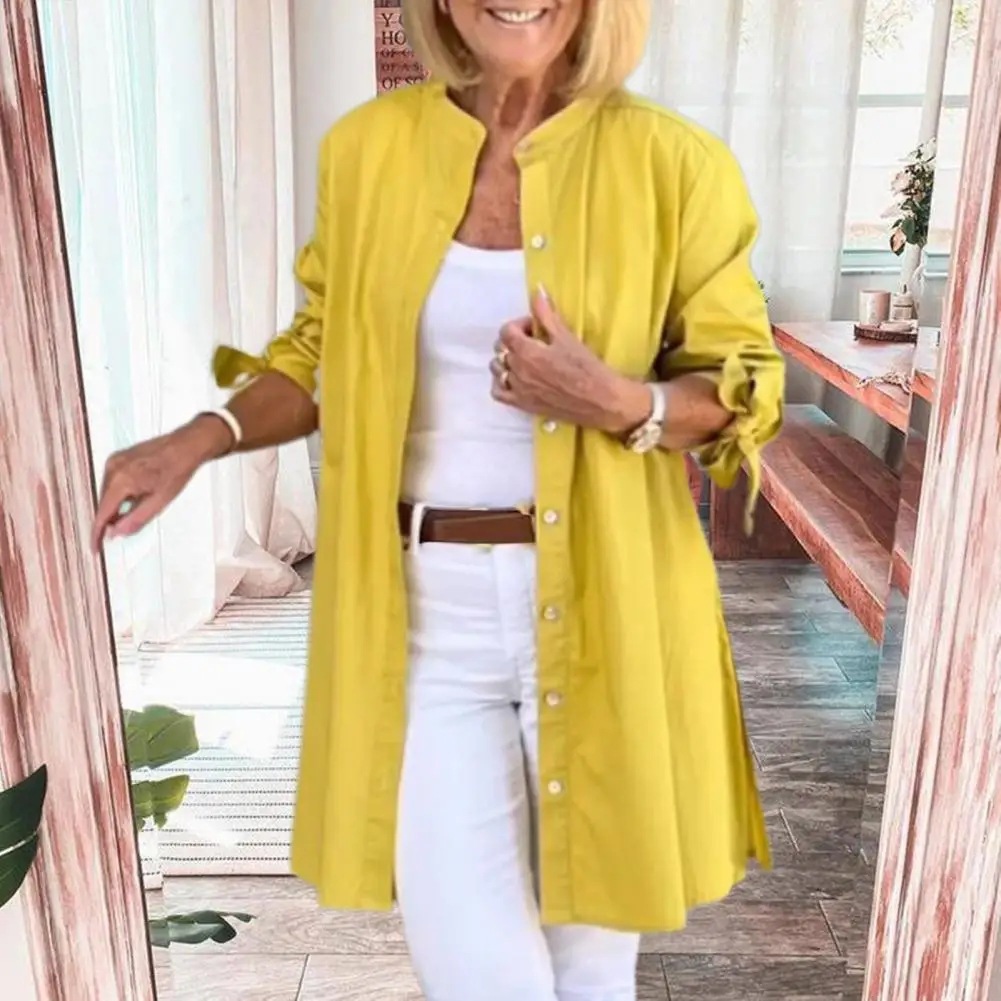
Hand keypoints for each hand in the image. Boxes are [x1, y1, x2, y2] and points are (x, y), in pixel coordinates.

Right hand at [90, 416, 230, 550]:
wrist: (187, 445)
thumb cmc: (178, 470)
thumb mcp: (160, 501)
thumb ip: (136, 519)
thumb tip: (116, 534)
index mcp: (121, 480)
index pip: (103, 513)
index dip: (97, 533)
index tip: (95, 548)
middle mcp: (113, 468)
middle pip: (103, 503)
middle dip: (110, 520)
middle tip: (119, 533)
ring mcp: (114, 460)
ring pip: (108, 493)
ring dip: (116, 506)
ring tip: (138, 508)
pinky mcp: (119, 457)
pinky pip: (113, 482)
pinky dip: (120, 494)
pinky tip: (136, 496)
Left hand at [490, 287, 651, 433]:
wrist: (599, 400)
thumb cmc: (585, 367)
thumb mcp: (565, 337)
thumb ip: (546, 314)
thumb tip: (537, 290)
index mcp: (526, 351)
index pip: (507, 331)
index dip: (520, 324)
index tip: (535, 327)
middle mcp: (517, 370)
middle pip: (500, 348)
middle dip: (513, 340)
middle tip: (533, 342)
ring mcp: (517, 389)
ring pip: (497, 369)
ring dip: (506, 360)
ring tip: (524, 359)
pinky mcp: (522, 405)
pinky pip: (497, 393)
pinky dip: (500, 383)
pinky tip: (514, 378)